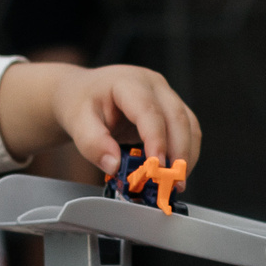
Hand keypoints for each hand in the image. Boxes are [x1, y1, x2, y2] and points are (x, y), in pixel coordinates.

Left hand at [0, 60, 200, 177]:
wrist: (81, 92)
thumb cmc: (81, 103)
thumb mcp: (77, 121)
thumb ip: (92, 143)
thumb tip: (114, 165)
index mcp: (129, 82)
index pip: (149, 112)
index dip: (156, 140)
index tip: (156, 167)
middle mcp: (153, 85)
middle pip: (177, 118)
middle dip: (179, 153)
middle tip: (172, 183)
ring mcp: (165, 96)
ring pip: (189, 125)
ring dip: (186, 156)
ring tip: (175, 183)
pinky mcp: (170, 109)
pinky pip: (187, 131)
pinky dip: (184, 153)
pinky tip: (174, 172)